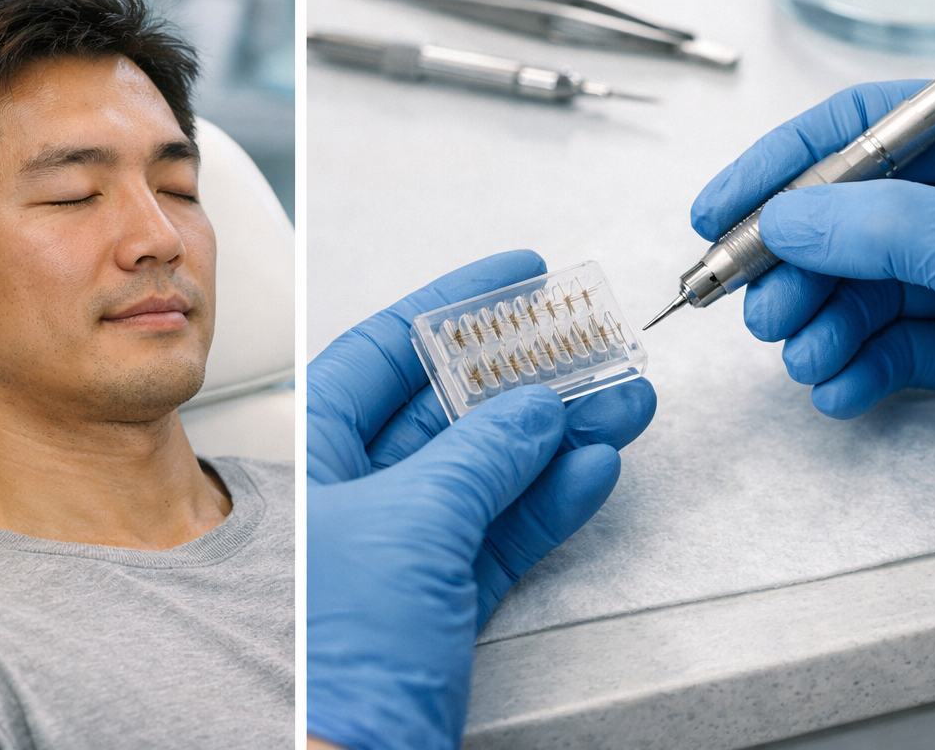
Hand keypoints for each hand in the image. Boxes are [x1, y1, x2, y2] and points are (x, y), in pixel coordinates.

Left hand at [307, 251, 656, 749]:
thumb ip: (479, 455)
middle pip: (448, 410)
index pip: (384, 352)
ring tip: (620, 395)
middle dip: (525, 374)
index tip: (513, 276)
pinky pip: (501, 533)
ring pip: (488, 472)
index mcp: (313, 456)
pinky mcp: (439, 604)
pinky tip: (593, 464)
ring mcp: (399, 550)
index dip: (453, 306)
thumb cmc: (331, 658)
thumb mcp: (411, 524)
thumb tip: (530, 407)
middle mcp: (350, 496)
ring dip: (558, 434)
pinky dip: (550, 500)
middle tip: (586, 340)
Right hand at [692, 81, 934, 476]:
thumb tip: (783, 216)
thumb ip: (887, 227)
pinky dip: (852, 372)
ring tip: (799, 354)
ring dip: (815, 323)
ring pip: (859, 290)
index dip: (784, 162)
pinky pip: (888, 353)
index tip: (717, 208)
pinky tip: (840, 388)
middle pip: (849, 217)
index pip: (869, 127)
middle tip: (747, 303)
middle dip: (793, 263)